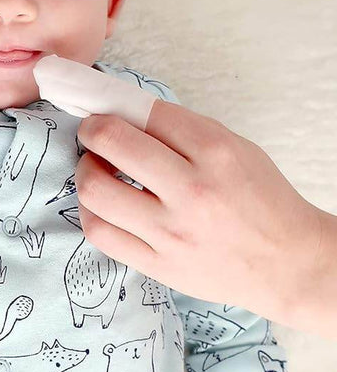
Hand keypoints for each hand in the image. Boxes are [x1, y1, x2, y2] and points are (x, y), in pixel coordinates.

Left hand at [75, 100, 325, 327]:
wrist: (285, 263)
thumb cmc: (261, 202)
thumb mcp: (236, 149)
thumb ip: (184, 131)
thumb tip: (126, 113)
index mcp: (216, 152)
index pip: (146, 113)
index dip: (117, 107)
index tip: (107, 110)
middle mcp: (191, 191)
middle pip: (112, 143)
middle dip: (92, 130)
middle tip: (93, 134)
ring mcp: (172, 232)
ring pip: (95, 190)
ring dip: (85, 172)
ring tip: (95, 170)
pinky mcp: (158, 264)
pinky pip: (101, 233)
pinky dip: (92, 212)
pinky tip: (102, 205)